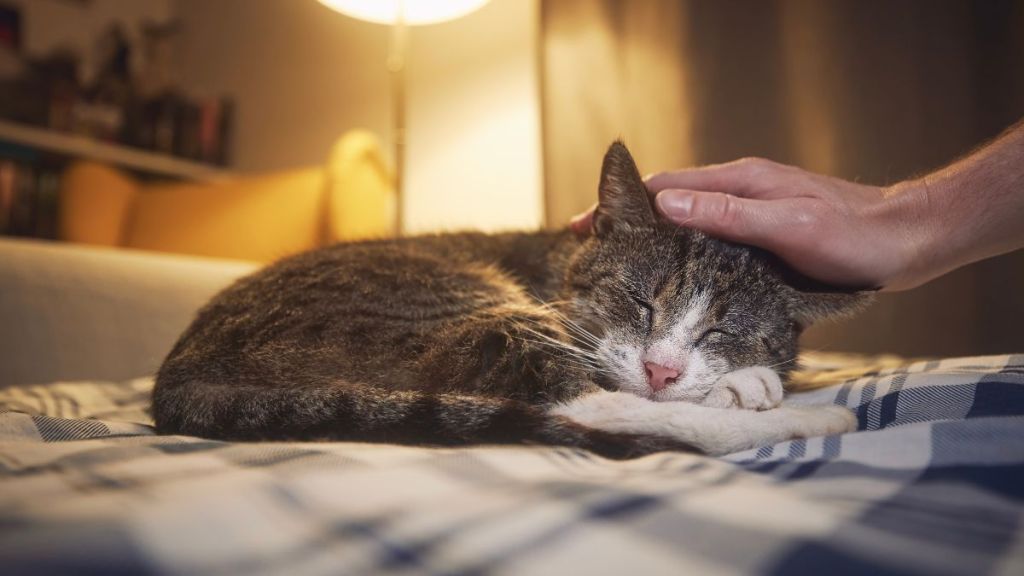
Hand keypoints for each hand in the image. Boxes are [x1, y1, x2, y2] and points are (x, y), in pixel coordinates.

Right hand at [571, 157, 929, 290]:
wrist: (907, 243)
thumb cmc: (853, 236)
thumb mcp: (789, 225)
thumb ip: (729, 214)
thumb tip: (666, 206)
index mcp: (740, 181)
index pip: (665, 188)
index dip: (622, 205)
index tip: (584, 226)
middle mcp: (740, 194)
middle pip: (670, 204)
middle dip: (628, 225)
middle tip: (590, 253)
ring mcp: (750, 216)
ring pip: (687, 225)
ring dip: (652, 242)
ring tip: (618, 270)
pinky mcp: (762, 240)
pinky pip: (709, 244)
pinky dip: (681, 257)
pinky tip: (673, 280)